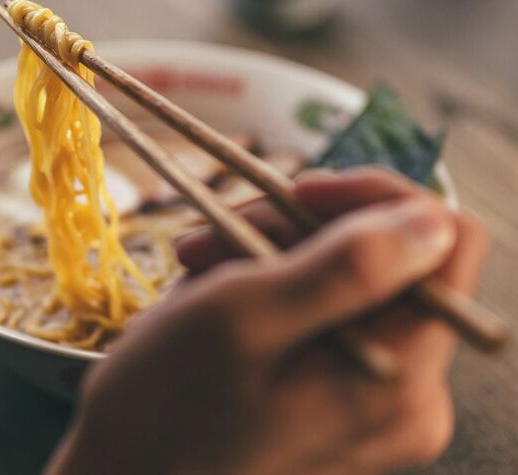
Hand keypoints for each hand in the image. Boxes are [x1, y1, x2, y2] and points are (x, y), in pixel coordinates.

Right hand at [47, 168, 487, 474]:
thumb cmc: (160, 413)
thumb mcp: (238, 319)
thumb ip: (343, 267)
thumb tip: (427, 220)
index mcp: (399, 375)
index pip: (443, 238)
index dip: (374, 195)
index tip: (293, 190)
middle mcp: (407, 397)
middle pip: (391, 260)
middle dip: (300, 228)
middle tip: (208, 237)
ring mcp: (374, 408)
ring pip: (350, 285)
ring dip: (272, 257)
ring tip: (197, 273)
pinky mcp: (340, 411)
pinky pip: (325, 323)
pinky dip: (270, 296)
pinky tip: (210, 304)